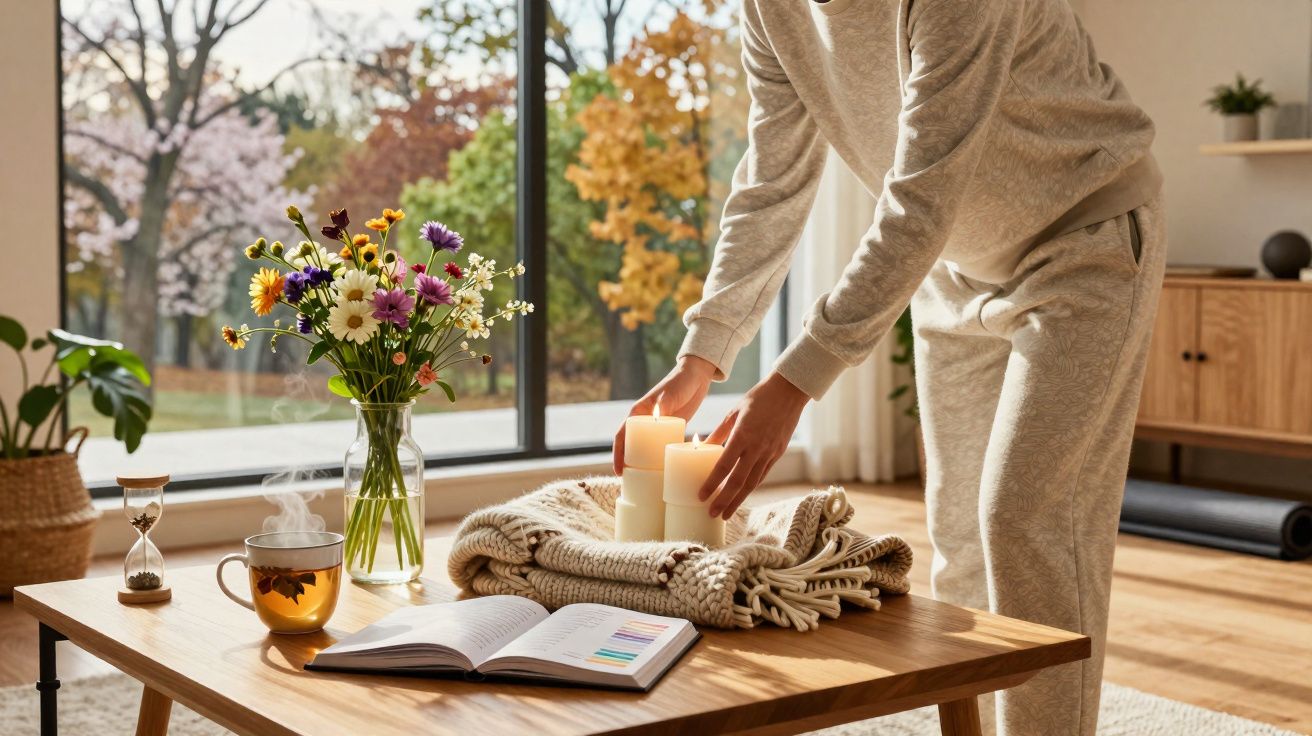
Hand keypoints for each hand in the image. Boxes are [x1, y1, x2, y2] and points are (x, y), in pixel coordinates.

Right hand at [613, 355, 716, 473]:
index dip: (617, 454)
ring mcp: (656, 425)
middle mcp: (645, 420)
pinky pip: (659, 445)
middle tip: (629, 482)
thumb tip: (656, 417)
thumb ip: (664, 404)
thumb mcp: (671, 394)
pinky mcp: (669, 427)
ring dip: (641, 462)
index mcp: (639, 412)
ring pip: (644, 447)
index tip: (619, 471)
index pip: (622, 435)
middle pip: (630, 445)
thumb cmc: (681, 382)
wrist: (696, 375)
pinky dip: (657, 457)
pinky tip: (662, 470)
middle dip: (626, 463)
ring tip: (643, 482)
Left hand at [700, 371, 808, 519]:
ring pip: (752, 483)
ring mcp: (770, 452)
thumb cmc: (758, 398)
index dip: (712, 483)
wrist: (789, 392)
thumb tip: (703, 447)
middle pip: (738, 481)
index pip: (724, 466)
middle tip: (712, 514)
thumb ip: (719, 432)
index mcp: (742, 435)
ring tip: (726, 513)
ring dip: (738, 500)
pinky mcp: (778, 454)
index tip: (701, 496)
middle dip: (724, 500)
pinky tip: (742, 496)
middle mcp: (757, 447)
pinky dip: (751, 487)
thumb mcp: (734, 412)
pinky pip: (762, 475)